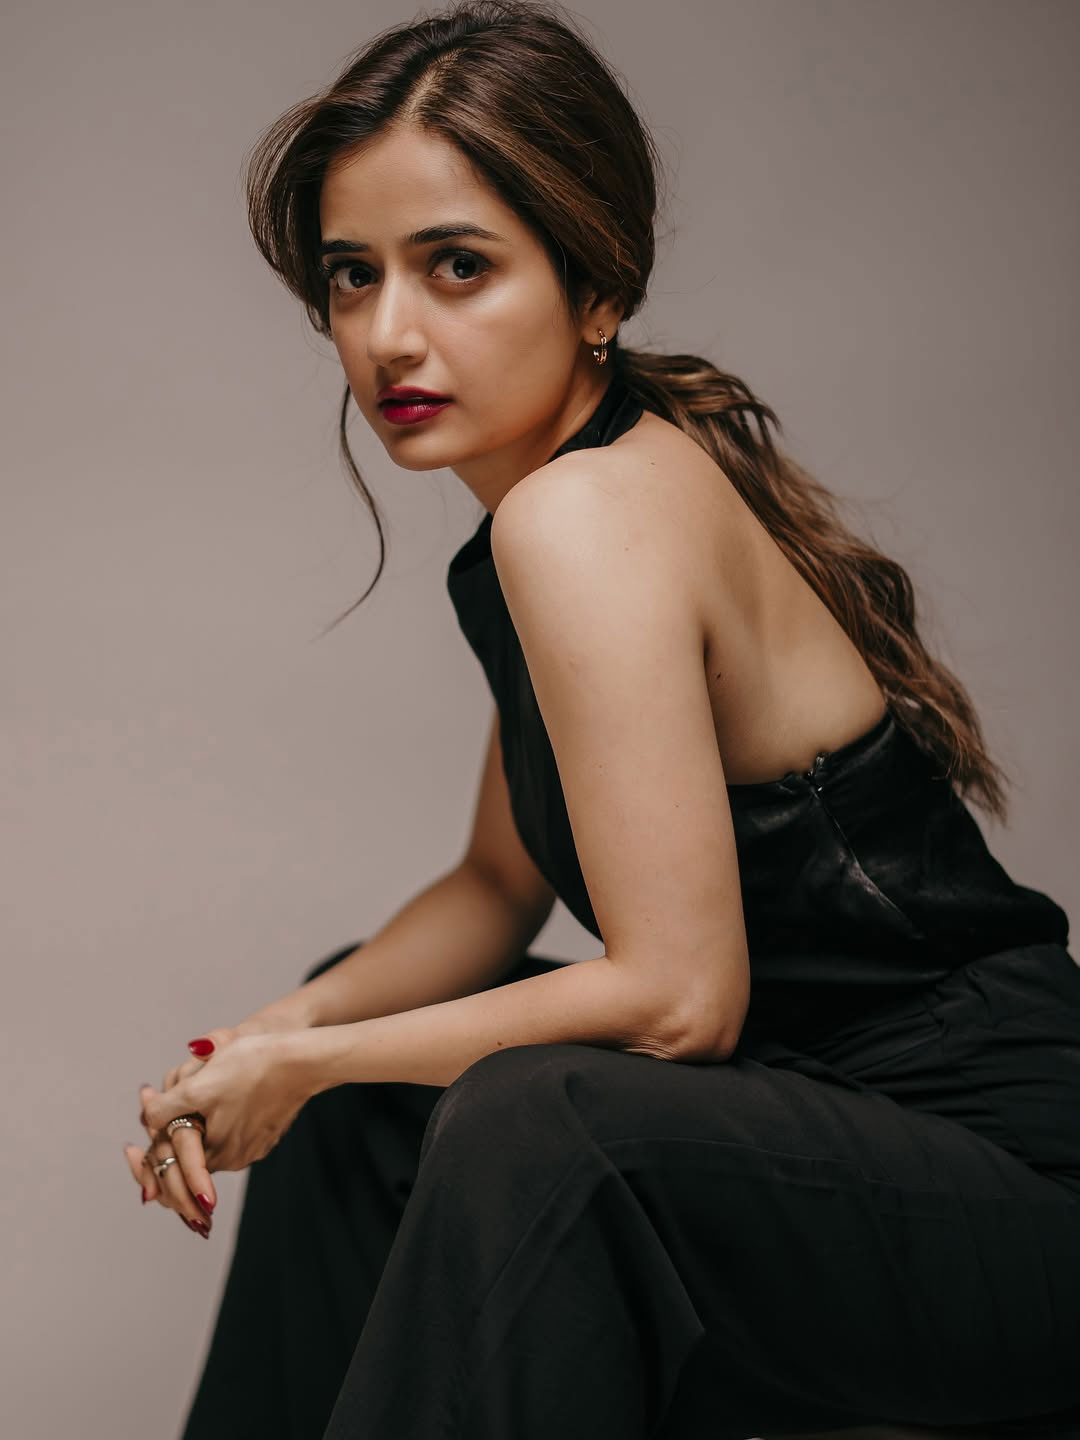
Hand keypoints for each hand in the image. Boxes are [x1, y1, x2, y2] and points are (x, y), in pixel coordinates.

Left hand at [140, 1026, 311, 1186]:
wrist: (303, 1059)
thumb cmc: (252, 1067)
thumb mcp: (199, 1085)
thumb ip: (165, 1109)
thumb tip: (145, 1121)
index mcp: (213, 1153)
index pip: (169, 1172)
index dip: (145, 1164)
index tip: (128, 1149)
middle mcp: (234, 1158)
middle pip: (187, 1159)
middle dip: (163, 1141)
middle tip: (145, 1114)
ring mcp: (253, 1146)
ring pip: (207, 1144)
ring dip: (188, 1127)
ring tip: (175, 1094)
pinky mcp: (266, 1132)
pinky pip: (229, 1133)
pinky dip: (213, 1121)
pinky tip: (212, 1097)